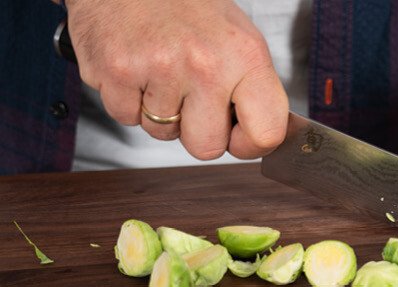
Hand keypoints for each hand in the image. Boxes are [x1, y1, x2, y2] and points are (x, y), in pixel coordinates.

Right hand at [66, 0, 287, 159]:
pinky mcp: (117, 71)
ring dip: (159, 111)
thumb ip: (253, 89)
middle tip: (190, 99)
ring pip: (163, 133)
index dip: (250, 146)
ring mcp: (159, 68)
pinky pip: (125, 117)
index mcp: (245, 56)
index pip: (266, 132)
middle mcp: (205, 64)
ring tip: (160, 71)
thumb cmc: (187, 6)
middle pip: (207, 148)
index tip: (238, 137)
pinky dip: (127, 99)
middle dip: (196, 132)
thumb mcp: (238, 39)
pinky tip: (136, 67)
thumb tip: (262, 136)